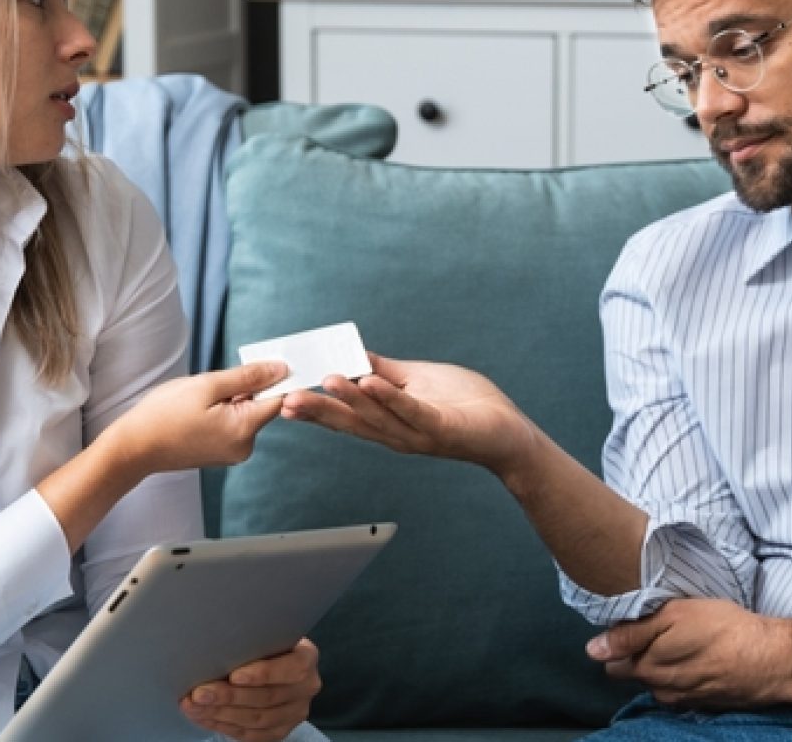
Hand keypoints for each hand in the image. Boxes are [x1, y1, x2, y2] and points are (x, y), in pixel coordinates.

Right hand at [101, 362, 285, 477]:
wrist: (134, 447)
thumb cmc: (164, 414)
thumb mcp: (207, 385)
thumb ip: (248, 377)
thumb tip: (282, 369)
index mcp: (244, 429)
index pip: (278, 398)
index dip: (269, 378)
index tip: (248, 368)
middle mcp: (244, 447)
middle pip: (260, 406)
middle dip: (241, 390)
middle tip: (209, 388)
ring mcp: (232, 453)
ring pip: (244, 414)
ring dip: (228, 401)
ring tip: (197, 403)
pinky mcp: (221, 454)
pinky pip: (231, 425)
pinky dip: (220, 413)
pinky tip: (196, 413)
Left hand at [180, 637, 320, 741]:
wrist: (273, 665)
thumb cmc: (262, 643)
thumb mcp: (264, 634)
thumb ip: (251, 640)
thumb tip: (214, 643)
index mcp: (306, 657)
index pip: (291, 669)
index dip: (263, 674)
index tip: (233, 675)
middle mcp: (306, 688)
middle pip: (267, 698)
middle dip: (229, 697)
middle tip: (199, 693)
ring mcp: (294, 713)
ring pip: (256, 719)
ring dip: (220, 714)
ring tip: (193, 706)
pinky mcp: (280, 731)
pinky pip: (250, 735)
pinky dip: (223, 726)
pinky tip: (203, 717)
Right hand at [280, 354, 539, 475]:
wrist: (506, 429)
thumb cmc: (464, 404)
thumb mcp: (415, 381)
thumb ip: (383, 371)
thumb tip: (351, 357)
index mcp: (387, 423)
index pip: (345, 416)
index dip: (316, 408)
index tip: (285, 397)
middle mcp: (397, 434)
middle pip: (351, 422)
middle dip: (319, 410)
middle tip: (287, 400)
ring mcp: (418, 433)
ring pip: (377, 416)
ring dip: (350, 398)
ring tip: (326, 380)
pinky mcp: (441, 427)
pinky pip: (412, 411)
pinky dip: (390, 398)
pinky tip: (370, 383)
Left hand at [587, 599, 791, 709]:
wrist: (772, 660)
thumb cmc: (723, 630)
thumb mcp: (673, 617)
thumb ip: (630, 634)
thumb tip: (592, 650)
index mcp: (646, 668)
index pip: (614, 662)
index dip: (622, 642)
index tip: (637, 626)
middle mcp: (660, 690)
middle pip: (635, 673)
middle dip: (640, 655)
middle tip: (664, 631)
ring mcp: (683, 700)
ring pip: (658, 682)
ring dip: (664, 665)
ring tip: (686, 643)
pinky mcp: (703, 703)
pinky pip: (682, 689)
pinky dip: (685, 675)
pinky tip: (700, 659)